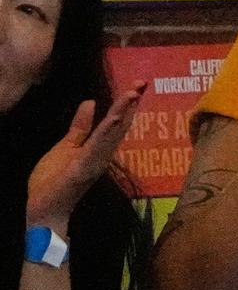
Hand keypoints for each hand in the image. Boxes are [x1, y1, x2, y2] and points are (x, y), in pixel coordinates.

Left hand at [25, 82, 143, 232]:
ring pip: (112, 133)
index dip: (127, 103)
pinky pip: (97, 146)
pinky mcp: (84, 167)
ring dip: (123, 113)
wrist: (43, 207)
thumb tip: (91, 102)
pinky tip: (114, 118)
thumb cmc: (54, 180)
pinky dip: (107, 132)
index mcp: (98, 147)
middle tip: (143, 82)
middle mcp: (103, 153)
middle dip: (131, 104)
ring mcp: (95, 160)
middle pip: (120, 124)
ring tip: (132, 94)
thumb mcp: (66, 146)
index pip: (116, 121)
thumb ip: (80, 126)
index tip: (137, 84)